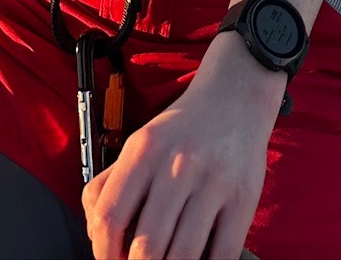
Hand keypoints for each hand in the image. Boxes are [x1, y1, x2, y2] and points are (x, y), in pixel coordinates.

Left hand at [83, 33, 285, 259]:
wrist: (234, 96)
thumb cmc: (180, 130)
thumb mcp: (138, 144)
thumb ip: (109, 185)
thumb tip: (96, 236)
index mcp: (143, 151)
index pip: (109, 217)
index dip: (104, 253)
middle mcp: (176, 165)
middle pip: (147, 246)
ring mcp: (212, 182)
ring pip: (183, 255)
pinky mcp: (243, 198)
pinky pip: (222, 254)